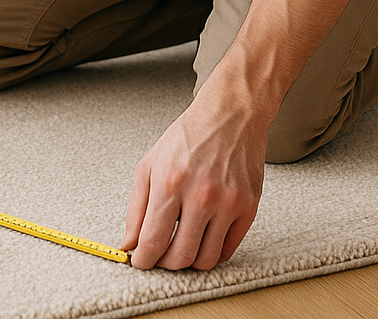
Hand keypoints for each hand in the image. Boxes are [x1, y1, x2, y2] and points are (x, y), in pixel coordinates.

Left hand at [122, 93, 267, 269]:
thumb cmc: (189, 136)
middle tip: (161, 255)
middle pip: (180, 257)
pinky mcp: (249, 207)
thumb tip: (129, 244)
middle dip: (164, 263)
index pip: (152, 242)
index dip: (142, 261)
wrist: (231, 115)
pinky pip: (228, 250)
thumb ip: (136, 208)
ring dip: (190, 261)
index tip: (140, 262)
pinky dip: (212, 251)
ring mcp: (228, 203)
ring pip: (205, 260)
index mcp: (170, 182)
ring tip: (182, 245)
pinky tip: (203, 236)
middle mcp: (201, 195)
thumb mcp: (150, 163)